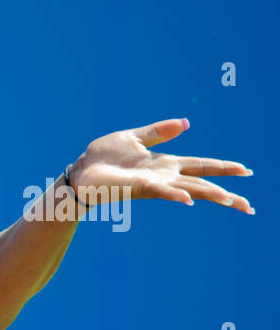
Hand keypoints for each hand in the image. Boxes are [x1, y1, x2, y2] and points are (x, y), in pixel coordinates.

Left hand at [71, 118, 253, 213]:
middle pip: (202, 185)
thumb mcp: (134, 137)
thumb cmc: (103, 156)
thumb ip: (159, 132)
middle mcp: (163, 177)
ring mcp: (153, 184)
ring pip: (187, 191)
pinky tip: (189, 200)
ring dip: (209, 196)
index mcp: (165, 164)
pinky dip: (175, 194)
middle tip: (249, 206)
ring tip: (231, 201)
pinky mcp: (138, 187)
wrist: (80, 170)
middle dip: (226, 194)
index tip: (246, 171)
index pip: (201, 166)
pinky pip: (161, 191)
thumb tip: (186, 123)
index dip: (223, 168)